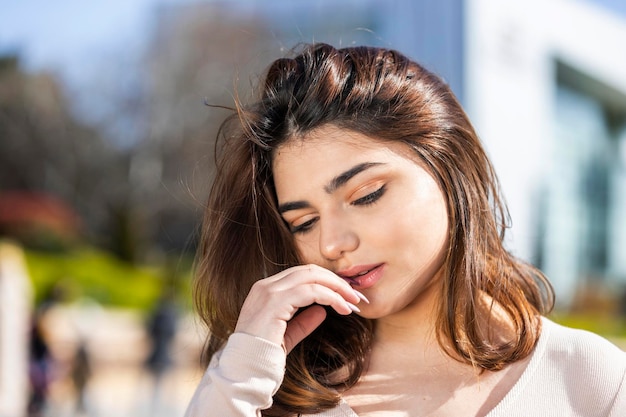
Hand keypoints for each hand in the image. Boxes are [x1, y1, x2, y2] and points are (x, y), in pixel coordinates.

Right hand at [234, 264, 363, 352]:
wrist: (247, 370)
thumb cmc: (264, 356)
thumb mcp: (288, 335)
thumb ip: (303, 321)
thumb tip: (322, 310)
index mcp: (265, 290)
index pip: (301, 275)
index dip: (326, 281)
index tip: (345, 294)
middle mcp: (266, 286)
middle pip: (309, 270)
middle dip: (335, 281)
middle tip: (355, 295)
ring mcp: (269, 291)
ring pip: (312, 277)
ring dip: (337, 288)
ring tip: (354, 302)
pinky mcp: (276, 301)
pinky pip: (312, 291)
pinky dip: (332, 297)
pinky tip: (343, 308)